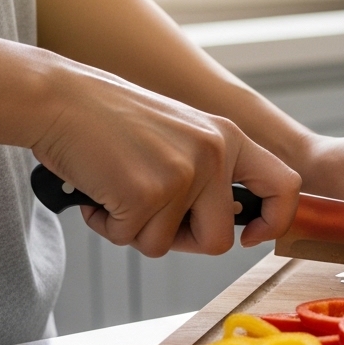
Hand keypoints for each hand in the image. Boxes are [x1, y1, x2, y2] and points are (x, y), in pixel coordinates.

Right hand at [31, 63, 300, 256]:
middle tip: (149, 216)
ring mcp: (183, 174)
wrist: (58, 99)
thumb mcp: (180, 133)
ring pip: (166, 245)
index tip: (252, 235)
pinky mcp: (147, 193)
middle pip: (219, 239)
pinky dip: (107, 225)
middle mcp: (214, 153)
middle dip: (182, 241)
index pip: (285, 185)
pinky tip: (97, 192)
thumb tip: (231, 224)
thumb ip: (209, 171)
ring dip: (136, 230)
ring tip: (117, 190)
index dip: (275, 220)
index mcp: (227, 137)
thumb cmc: (110, 121)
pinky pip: (130, 239)